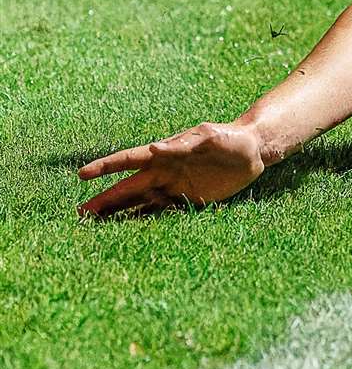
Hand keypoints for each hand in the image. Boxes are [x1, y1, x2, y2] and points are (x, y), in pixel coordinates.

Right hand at [78, 122, 266, 216]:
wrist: (253, 151)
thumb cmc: (230, 137)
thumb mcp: (210, 136)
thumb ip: (184, 143)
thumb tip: (156, 148)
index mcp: (165, 153)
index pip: (129, 160)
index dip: (105, 167)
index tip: (82, 174)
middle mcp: (164, 172)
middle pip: (128, 188)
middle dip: (105, 200)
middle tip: (80, 214)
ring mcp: (174, 187)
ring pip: (140, 202)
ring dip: (119, 214)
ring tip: (96, 225)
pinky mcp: (188, 200)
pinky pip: (162, 213)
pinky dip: (145, 221)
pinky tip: (129, 232)